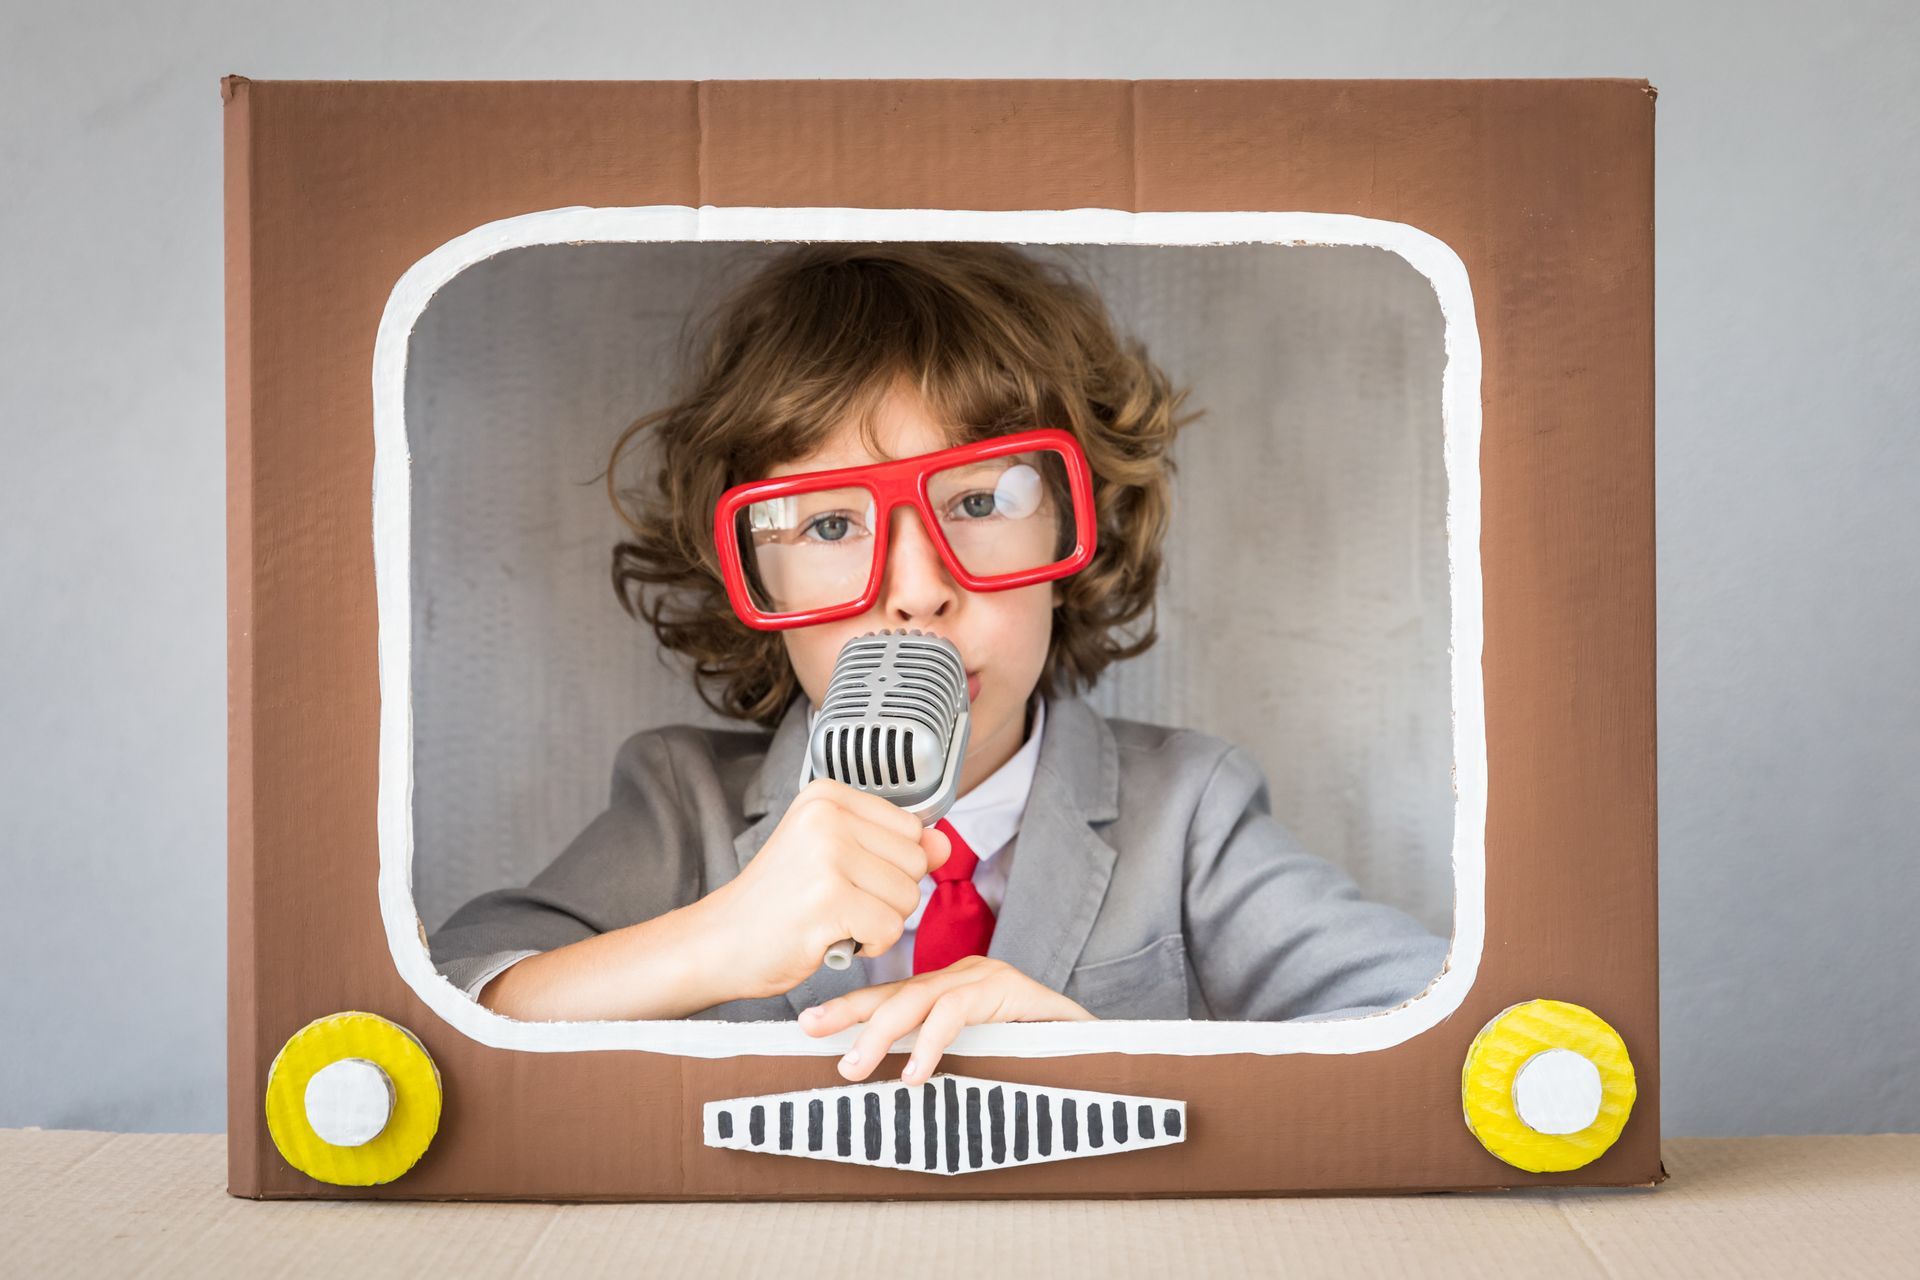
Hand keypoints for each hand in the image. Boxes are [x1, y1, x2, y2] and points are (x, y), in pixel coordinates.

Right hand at [694, 778, 951, 1000]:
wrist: (720, 941)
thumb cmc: (778, 900)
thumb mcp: (836, 856)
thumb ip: (893, 846)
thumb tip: (944, 843)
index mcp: (828, 795)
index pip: (911, 828)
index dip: (889, 865)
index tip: (845, 875)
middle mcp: (828, 816)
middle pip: (915, 862)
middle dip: (888, 895)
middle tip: (838, 901)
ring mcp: (828, 855)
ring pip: (908, 897)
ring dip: (879, 921)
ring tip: (833, 918)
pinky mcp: (830, 899)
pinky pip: (890, 929)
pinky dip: (869, 945)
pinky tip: (833, 938)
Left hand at [798, 955, 1095, 1083]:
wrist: (1107, 1056)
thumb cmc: (1040, 1067)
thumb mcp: (977, 1067)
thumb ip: (940, 1069)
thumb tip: (884, 1097)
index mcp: (952, 993)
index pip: (891, 996)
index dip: (850, 1008)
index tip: (806, 1026)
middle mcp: (966, 978)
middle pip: (896, 991)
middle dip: (850, 1013)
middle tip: (811, 1035)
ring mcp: (990, 980)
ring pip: (921, 997)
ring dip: (882, 1033)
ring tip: (855, 1068)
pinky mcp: (1014, 991)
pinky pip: (960, 1011)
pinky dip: (932, 1041)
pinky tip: (916, 1072)